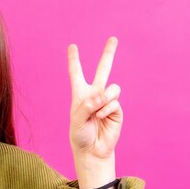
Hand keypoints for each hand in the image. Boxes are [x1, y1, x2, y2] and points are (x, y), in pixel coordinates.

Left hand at [68, 37, 121, 188]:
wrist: (92, 149)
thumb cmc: (80, 135)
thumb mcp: (77, 119)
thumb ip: (88, 104)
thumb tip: (103, 94)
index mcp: (80, 94)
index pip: (76, 73)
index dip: (74, 60)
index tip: (72, 46)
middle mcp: (94, 94)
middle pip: (103, 69)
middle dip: (109, 53)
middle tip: (113, 38)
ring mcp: (107, 101)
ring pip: (112, 87)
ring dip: (104, 98)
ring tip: (97, 112)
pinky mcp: (117, 109)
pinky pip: (114, 101)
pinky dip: (107, 109)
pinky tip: (102, 118)